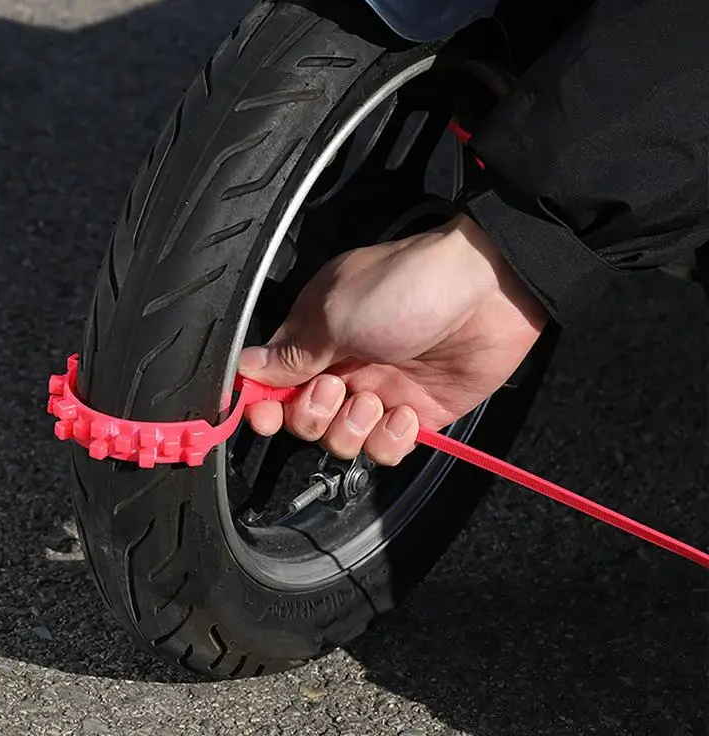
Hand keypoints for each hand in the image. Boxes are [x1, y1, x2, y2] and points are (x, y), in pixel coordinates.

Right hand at [238, 214, 547, 465]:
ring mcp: (378, 391)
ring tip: (376, 400)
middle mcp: (341, 365)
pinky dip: (390, 439)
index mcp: (315, 334)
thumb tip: (246, 368)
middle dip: (311, 415)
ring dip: (352, 428)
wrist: (490, 291)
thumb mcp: (337, 313)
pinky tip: (407, 413)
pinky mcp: (415, 414)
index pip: (271, 379)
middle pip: (301, 418)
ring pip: (340, 440)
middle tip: (334, 389)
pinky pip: (384, 449)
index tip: (262, 415)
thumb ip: (292, 351)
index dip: (261, 402)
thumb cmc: (408, 286)